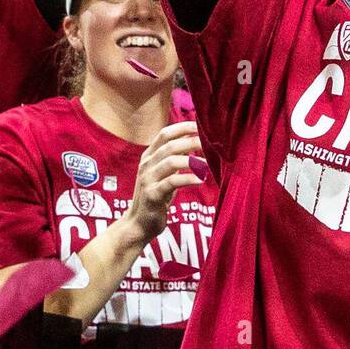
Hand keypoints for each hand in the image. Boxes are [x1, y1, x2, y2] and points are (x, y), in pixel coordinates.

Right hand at [126, 121, 205, 242]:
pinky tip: (202, 179)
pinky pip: (171, 182)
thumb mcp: (164, 173)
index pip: (165, 133)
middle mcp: (146, 165)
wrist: (139, 224)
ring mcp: (147, 179)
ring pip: (170, 161)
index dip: (183, 127)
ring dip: (192, 160)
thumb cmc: (156, 196)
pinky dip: (188, 178)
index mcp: (149, 156)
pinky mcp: (152, 195)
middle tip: (211, 142)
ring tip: (209, 163)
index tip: (201, 125)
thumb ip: (176, 157)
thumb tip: (194, 139)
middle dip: (192, 141)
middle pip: (170, 145)